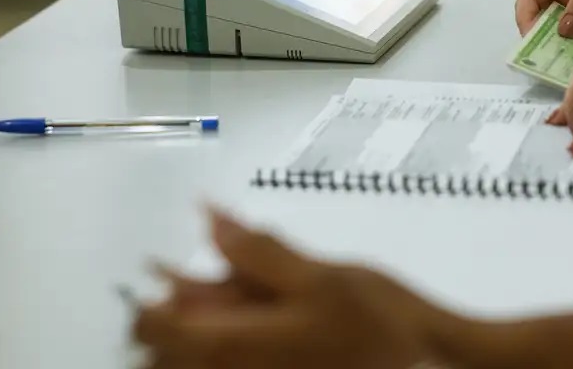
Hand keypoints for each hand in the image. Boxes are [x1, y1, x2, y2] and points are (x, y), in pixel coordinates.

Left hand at [134, 208, 468, 368]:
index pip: (164, 330)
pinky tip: (235, 331)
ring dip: (184, 343)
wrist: (424, 361)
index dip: (148, 303)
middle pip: (172, 358)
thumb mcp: (320, 273)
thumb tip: (209, 218)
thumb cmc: (377, 317)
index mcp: (239, 342)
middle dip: (161, 326)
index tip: (149, 276)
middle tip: (164, 293)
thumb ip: (259, 253)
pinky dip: (216, 352)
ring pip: (199, 367)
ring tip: (191, 315)